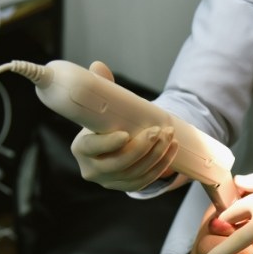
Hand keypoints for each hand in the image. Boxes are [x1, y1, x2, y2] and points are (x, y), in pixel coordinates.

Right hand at [69, 61, 177, 190]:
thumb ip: (101, 87)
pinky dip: (161, 166)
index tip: (125, 134)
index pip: (92, 148)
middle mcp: (92, 170)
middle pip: (118, 164)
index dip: (108, 143)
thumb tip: (97, 66)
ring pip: (135, 173)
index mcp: (81, 148)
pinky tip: (171, 150)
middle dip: (142, 148)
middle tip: (158, 131)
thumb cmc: (104, 122)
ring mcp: (109, 181)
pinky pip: (144, 181)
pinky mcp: (124, 187)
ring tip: (169, 136)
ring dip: (156, 155)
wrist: (111, 143)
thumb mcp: (100, 106)